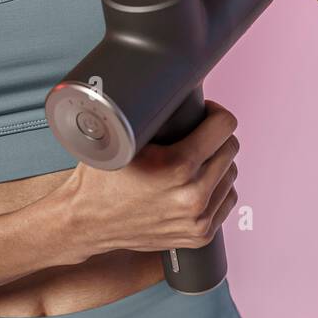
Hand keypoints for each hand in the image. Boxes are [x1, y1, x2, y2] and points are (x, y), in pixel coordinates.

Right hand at [56, 99, 239, 259]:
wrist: (85, 223)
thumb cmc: (99, 179)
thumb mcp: (120, 138)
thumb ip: (146, 114)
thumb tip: (166, 83)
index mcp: (178, 167)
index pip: (225, 126)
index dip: (215, 113)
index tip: (204, 113)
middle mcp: (193, 196)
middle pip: (231, 149)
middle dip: (216, 137)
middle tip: (197, 134)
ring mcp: (198, 219)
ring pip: (231, 175)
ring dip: (218, 163)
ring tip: (195, 158)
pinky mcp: (199, 235)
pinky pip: (226, 200)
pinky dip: (217, 188)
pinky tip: (197, 181)